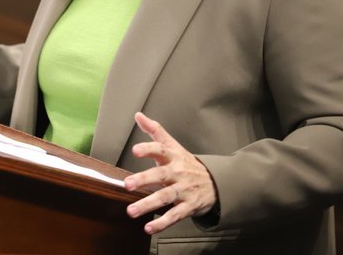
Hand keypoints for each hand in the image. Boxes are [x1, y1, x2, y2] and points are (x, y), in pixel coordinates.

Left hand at [124, 112, 217, 234]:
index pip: (161, 150)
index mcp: (173, 157)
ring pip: (165, 197)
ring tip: (130, 211)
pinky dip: (162, 223)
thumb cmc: (185, 162)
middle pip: (160, 175)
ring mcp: (183, 191)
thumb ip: (154, 131)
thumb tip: (138, 115)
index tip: (135, 150)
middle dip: (144, 179)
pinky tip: (149, 228)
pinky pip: (175, 216)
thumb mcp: (173, 145)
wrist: (215, 182)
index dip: (148, 149)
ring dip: (147, 205)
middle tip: (127, 184)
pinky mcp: (188, 207)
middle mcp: (178, 173)